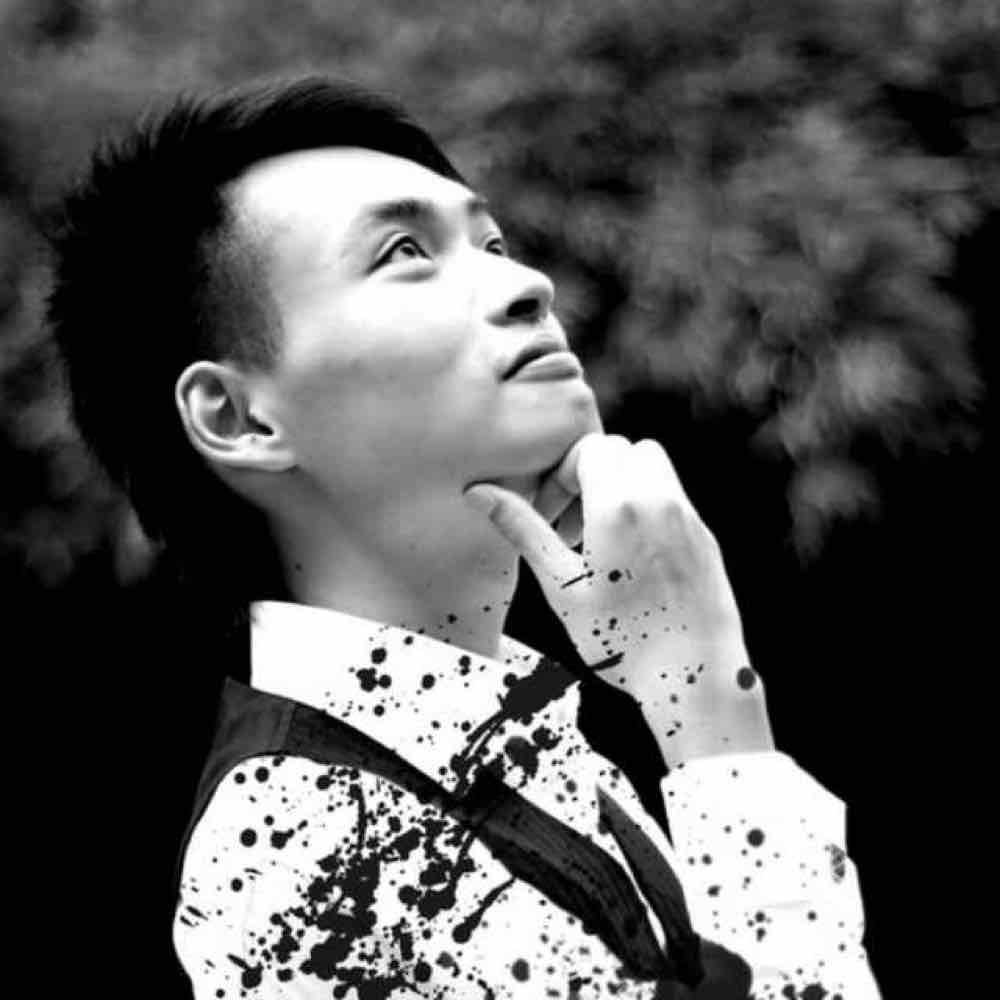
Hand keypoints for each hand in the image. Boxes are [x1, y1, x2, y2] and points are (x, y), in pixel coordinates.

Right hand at [464, 433, 773, 764]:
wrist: (695, 675)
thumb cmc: (621, 638)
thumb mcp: (561, 585)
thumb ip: (522, 529)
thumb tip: (478, 492)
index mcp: (618, 504)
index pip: (590, 446)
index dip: (564, 473)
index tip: (555, 516)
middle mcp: (660, 499)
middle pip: (623, 450)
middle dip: (594, 475)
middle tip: (576, 525)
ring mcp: (689, 516)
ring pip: (653, 467)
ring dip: (624, 485)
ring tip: (605, 537)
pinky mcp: (706, 537)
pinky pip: (673, 498)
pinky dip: (649, 507)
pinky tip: (634, 559)